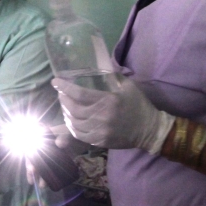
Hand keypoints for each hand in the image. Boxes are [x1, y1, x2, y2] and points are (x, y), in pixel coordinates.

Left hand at [53, 76, 174, 153]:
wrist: (149, 130)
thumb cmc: (138, 105)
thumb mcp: (128, 86)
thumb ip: (112, 75)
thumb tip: (100, 64)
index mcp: (109, 101)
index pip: (80, 94)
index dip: (65, 88)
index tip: (55, 81)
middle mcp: (102, 117)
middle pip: (74, 109)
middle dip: (64, 100)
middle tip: (61, 94)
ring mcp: (101, 131)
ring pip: (74, 124)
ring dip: (67, 114)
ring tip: (66, 107)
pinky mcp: (101, 141)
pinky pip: (80, 135)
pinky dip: (73, 128)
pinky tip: (72, 121)